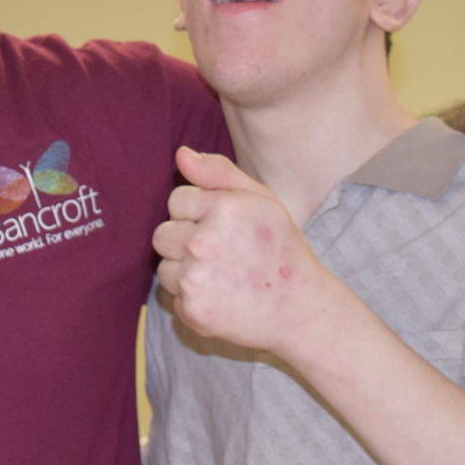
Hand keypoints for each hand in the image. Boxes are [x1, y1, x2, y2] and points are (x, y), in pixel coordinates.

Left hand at [152, 147, 342, 354]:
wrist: (302, 310)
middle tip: (224, 254)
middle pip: (162, 234)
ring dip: (186, 271)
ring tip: (224, 276)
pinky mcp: (192, 309)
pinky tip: (223, 298)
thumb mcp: (261, 200)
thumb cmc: (281, 249)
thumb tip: (181, 154)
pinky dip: (193, 298)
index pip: (177, 200)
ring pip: (164, 267)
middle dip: (186, 241)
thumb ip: (219, 173)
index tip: (226, 228)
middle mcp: (204, 242)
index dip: (199, 214)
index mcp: (224, 208)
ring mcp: (196, 278)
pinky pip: (173, 296)